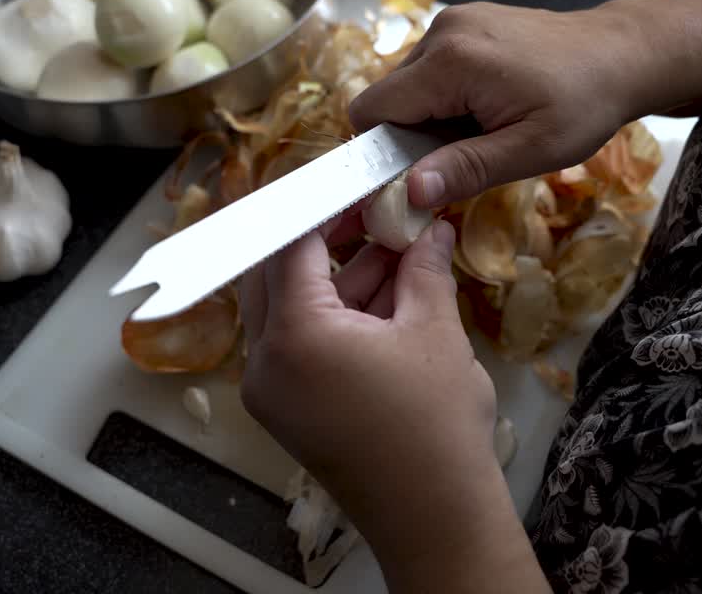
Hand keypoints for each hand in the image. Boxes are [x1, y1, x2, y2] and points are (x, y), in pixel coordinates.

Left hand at [239, 214, 549, 592]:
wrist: (436, 517)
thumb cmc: (436, 425)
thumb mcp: (434, 330)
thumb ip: (422, 267)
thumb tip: (431, 226)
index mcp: (293, 335)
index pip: (291, 246)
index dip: (324, 206)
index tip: (356, 184)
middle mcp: (265, 362)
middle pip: (278, 275)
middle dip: (326, 239)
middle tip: (372, 214)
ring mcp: (272, 392)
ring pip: (291, 309)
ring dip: (338, 277)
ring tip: (395, 249)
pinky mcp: (289, 411)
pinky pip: (300, 344)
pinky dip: (336, 316)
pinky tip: (385, 293)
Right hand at [349, 1, 635, 207]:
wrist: (624, 55)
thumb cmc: (586, 104)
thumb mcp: (531, 151)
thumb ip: (467, 169)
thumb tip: (411, 191)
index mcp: (450, 61)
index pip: (372, 110)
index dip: (386, 150)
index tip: (423, 172)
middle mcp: (442, 31)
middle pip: (390, 98)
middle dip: (417, 135)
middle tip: (472, 151)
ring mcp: (454, 21)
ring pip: (411, 85)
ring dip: (435, 116)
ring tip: (488, 127)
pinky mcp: (467, 22)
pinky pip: (434, 68)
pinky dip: (450, 95)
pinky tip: (493, 105)